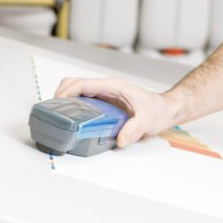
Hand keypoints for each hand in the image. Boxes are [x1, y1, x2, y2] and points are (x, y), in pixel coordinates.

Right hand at [54, 76, 183, 147]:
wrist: (166, 109)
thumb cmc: (158, 110)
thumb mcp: (148, 121)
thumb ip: (135, 129)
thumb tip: (120, 140)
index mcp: (113, 86)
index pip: (83, 83)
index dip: (67, 92)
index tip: (57, 104)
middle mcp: (106, 87)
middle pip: (74, 83)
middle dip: (60, 95)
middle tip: (55, 114)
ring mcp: (104, 94)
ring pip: (76, 90)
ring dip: (65, 100)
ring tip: (59, 118)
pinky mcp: (104, 102)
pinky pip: (83, 100)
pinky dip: (72, 106)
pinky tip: (72, 120)